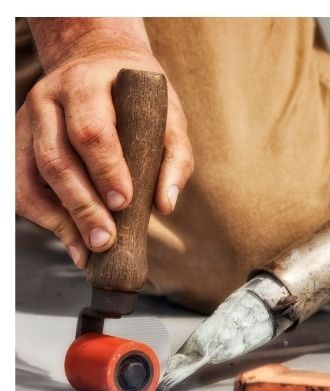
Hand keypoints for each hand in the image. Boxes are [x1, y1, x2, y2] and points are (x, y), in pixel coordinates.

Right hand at [16, 20, 193, 267]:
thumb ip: (174, 155)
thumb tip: (165, 205)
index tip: (123, 203)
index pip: (91, 130)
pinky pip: (20, 186)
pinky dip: (44, 219)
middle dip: (82, 205)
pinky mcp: (19, 143)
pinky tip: (71, 241)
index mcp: (86, 85)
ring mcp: (27, 121)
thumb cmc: (136, 97)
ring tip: (88, 251)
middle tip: (106, 241)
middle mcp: (48, 100)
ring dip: (59, 220)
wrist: (96, 63)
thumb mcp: (166, 114)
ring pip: (30, 177)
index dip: (105, 169)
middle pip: (56, 159)